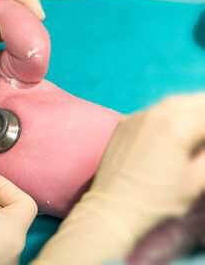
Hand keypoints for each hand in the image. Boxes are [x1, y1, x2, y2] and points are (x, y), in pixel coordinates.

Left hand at [32, 94, 204, 264]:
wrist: (113, 208)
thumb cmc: (158, 200)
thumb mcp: (198, 181)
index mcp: (177, 125)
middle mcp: (155, 113)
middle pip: (193, 101)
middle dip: (204, 110)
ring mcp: (136, 117)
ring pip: (172, 102)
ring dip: (190, 108)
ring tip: (199, 122)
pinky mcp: (123, 124)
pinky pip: (152, 110)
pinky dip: (169, 113)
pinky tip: (174, 126)